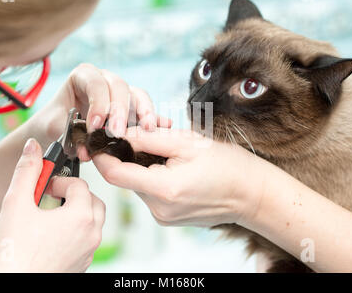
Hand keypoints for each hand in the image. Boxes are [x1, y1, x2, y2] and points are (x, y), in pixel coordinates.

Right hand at [0, 139, 104, 272]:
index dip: (59, 182)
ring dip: (76, 212)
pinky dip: (75, 231)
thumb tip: (33, 147)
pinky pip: (87, 239)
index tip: (43, 188)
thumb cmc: (13, 251)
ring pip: (92, 220)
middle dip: (72, 195)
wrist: (13, 286)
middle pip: (92, 201)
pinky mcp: (83, 263)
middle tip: (49, 199)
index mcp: (81, 216)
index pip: (80, 184)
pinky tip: (52, 235)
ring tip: (50, 216)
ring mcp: (89, 251)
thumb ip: (27, 171)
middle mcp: (91, 233)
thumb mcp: (16, 204)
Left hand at [27, 63, 171, 159]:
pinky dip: (154, 118)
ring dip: (143, 113)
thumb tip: (88, 151)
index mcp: (83, 76)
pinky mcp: (132, 107)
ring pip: (136, 96)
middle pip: (119, 87)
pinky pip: (145, 109)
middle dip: (120, 111)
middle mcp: (105, 80)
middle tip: (117, 133)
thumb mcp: (55, 128)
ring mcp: (120, 93)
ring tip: (147, 130)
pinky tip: (164, 126)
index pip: (95, 83)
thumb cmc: (55, 123)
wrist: (59, 129)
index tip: (95, 125)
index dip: (98, 103)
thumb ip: (70, 136)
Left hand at [92, 127, 271, 227]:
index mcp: (164, 189)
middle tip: (147, 137)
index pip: (115, 174)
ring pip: (138, 185)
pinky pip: (150, 194)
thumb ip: (150, 137)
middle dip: (130, 155)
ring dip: (144, 166)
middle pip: (127, 178)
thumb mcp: (188, 142)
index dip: (102, 156)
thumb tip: (122, 133)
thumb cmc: (228, 167)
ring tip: (169, 153)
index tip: (98, 141)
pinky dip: (154, 177)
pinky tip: (173, 167)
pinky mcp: (168, 219)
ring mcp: (163, 217)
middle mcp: (159, 209)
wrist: (252, 195)